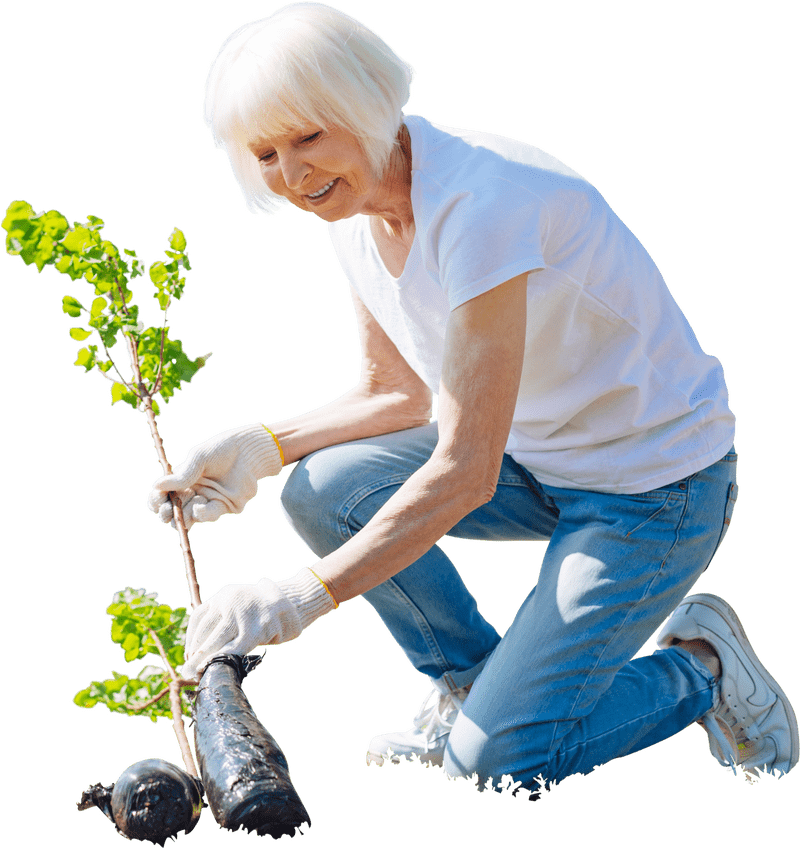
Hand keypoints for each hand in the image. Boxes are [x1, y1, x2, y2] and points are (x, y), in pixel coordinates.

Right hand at [147, 423, 282, 529]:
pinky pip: (210, 515)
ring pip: (191, 517)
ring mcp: (209, 501)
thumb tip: (157, 486)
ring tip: (183, 511)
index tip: (158, 501)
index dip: (158, 502)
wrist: (248, 450)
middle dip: (168, 514)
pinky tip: (199, 507)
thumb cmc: (222, 450)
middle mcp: (195, 493)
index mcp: (184, 481)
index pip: (165, 496)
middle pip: (175, 511)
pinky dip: (203, 514)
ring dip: (184, 517)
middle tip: (167, 512)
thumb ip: (182, 475)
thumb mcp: (199, 459)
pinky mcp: (225, 506)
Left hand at [181, 568, 336, 679]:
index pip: (200, 618)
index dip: (191, 639)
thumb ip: (223, 619)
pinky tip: (219, 667)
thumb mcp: (240, 605)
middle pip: (207, 630)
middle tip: (187, 670)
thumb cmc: (262, 608)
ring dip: (206, 658)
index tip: (189, 654)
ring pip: (218, 639)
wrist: (292, 601)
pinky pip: (236, 647)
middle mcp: (230, 601)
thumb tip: (199, 648)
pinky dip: (225, 658)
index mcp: (223, 595)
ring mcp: (243, 614)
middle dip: (196, 652)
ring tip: (198, 672)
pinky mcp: (256, 628)